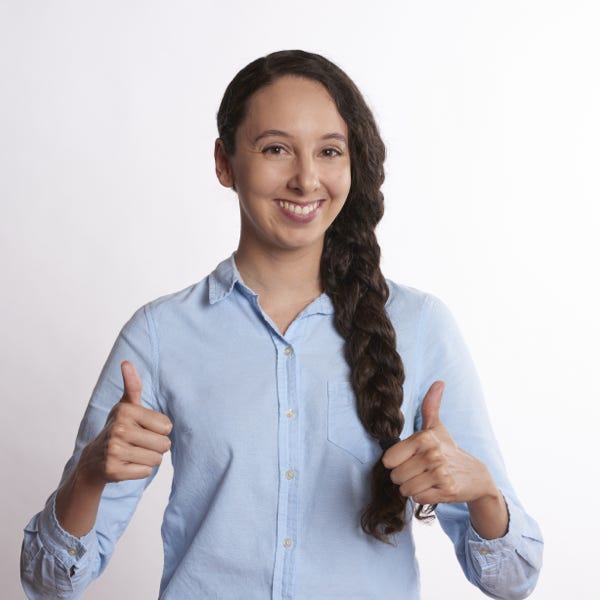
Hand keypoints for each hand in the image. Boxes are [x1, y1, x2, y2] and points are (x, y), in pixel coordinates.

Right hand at [78, 361, 172, 483]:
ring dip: (149, 459)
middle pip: (164, 444)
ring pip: (156, 459)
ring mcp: (114, 451)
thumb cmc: (118, 428)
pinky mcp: (113, 471)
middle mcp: (119, 429)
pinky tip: (127, 464)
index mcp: (126, 411)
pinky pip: (145, 471)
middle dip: (157, 446)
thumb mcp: (125, 405)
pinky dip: (140, 470)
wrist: (93, 459)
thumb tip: (126, 362)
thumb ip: (132, 385)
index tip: (144, 428)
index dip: (160, 430)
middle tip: (140, 443)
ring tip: (134, 453)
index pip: (167, 426)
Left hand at [382, 381, 496, 505]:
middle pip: (396, 476)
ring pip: (406, 489)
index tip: (407, 459)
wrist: (475, 475)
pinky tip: (433, 488)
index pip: (389, 459)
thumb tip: (439, 382)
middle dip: (403, 477)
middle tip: (417, 471)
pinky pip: (418, 498)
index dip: (395, 462)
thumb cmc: (448, 449)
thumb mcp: (437, 427)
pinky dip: (423, 496)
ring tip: (424, 479)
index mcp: (424, 438)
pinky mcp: (446, 491)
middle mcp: (432, 455)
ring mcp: (440, 474)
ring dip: (412, 488)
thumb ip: (431, 405)